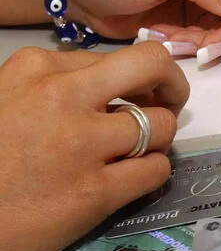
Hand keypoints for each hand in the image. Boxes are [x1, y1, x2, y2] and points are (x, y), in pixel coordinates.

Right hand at [0, 42, 188, 250]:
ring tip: (138, 153)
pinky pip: (157, 170)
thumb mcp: (7, 99)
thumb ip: (56, 85)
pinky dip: (154, 173)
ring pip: (162, 124)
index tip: (134, 97)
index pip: (118, 59)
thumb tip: (116, 86)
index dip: (136, 80)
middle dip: (173, 85)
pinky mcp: (95, 192)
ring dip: (160, 139)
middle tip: (168, 105)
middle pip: (152, 66)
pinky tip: (131, 180)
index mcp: (37, 68)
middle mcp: (63, 96)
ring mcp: (82, 144)